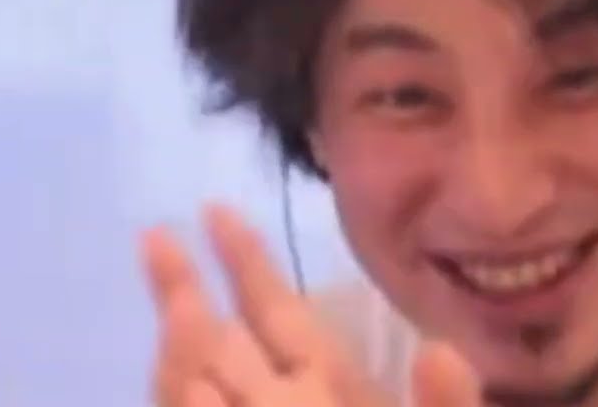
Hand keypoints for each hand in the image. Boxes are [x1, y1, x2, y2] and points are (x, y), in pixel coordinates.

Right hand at [141, 204, 480, 405]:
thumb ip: (444, 406)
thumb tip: (439, 348)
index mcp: (331, 386)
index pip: (277, 311)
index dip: (246, 261)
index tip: (214, 210)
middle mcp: (286, 406)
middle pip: (223, 341)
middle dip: (185, 292)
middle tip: (154, 236)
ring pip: (198, 390)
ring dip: (180, 354)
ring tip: (170, 303)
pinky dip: (188, 406)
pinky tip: (192, 395)